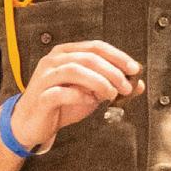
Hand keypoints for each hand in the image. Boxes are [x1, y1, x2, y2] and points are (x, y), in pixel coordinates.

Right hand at [11, 36, 141, 150]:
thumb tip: (137, 85)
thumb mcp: (90, 93)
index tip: (134, 69)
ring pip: (75, 70)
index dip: (117, 56)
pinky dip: (79, 96)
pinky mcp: (40, 96)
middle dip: (112, 72)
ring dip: (99, 82)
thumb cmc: (61, 104)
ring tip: (111, 95)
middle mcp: (54, 61)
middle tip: (126, 87)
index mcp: (66, 53)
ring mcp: (45, 77)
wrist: (33, 123)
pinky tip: (91, 102)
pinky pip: (60, 92)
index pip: (95, 46)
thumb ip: (111, 86)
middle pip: (88, 57)